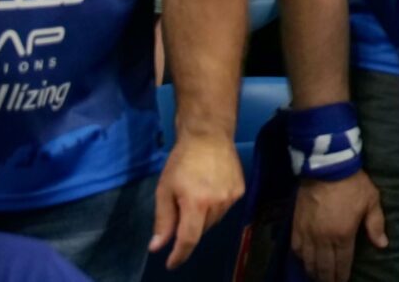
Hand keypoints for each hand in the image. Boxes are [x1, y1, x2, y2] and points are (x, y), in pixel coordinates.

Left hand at [152, 131, 245, 265]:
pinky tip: (209, 190)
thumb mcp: (165, 190)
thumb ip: (163, 220)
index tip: (171, 263)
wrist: (209, 135)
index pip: (189, 239)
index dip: (180, 255)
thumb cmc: (181, 161)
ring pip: (213, 221)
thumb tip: (158, 247)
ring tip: (196, 196)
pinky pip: (224, 209)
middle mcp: (218, 203)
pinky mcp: (240, 190)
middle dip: (189, 228)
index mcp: (196, 203)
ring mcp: (231, 197)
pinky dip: (214, 207)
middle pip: (201, 230)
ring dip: (202, 218)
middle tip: (180, 209)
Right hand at [290, 171, 387, 281]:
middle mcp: (324, 239)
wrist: (327, 167)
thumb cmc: (353, 184)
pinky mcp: (296, 225)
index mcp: (344, 235)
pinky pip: (296, 248)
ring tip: (317, 277)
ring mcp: (308, 233)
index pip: (342, 263)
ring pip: (308, 260)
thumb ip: (376, 224)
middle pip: (324, 266)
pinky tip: (304, 261)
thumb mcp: (372, 201)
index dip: (341, 276)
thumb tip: (383, 245)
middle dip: (327, 279)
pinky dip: (300, 258)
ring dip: (313, 271)